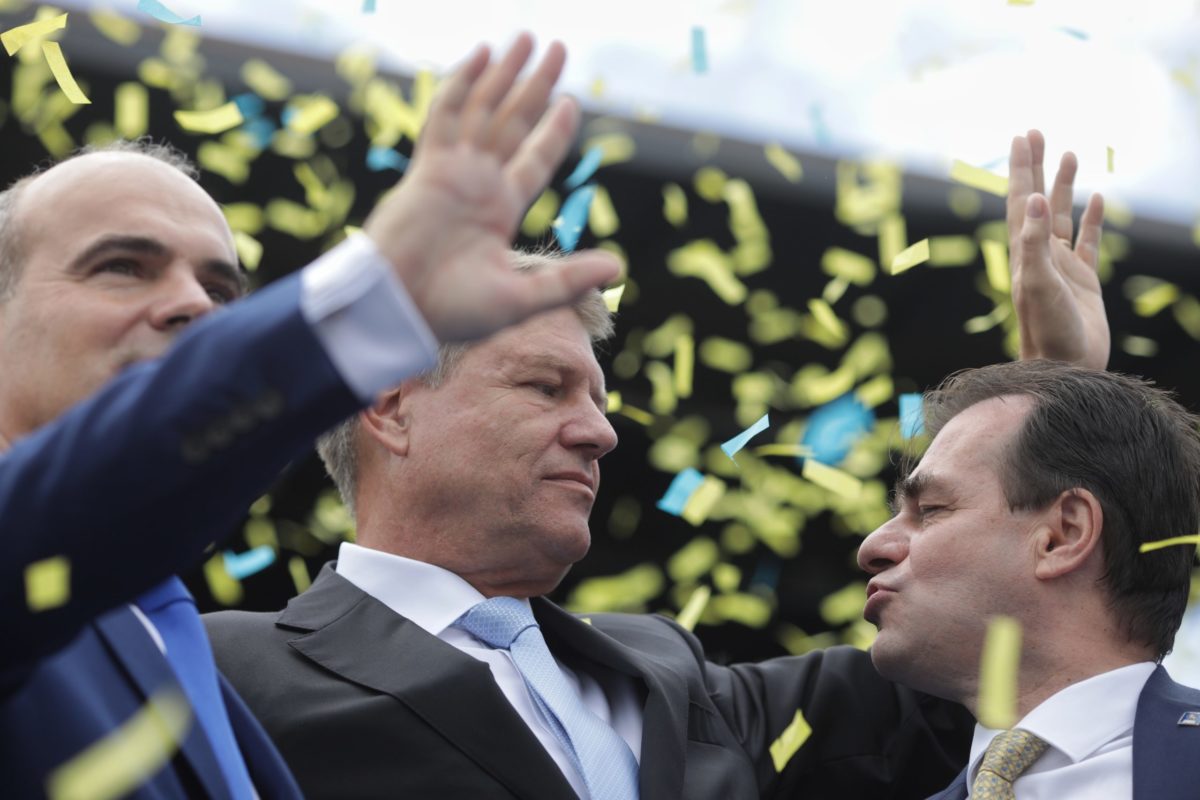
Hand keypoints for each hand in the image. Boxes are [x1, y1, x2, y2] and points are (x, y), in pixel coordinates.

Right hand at [364, 34, 618, 342]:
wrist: (398, 309)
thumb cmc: (453, 312)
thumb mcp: (522, 299)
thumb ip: (568, 279)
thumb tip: (619, 268)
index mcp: (500, 210)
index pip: (534, 158)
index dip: (553, 130)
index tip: (569, 101)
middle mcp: (478, 184)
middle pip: (514, 122)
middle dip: (535, 85)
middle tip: (557, 46)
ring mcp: (452, 172)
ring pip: (484, 110)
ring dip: (504, 73)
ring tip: (526, 38)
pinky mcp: (428, 168)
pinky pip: (447, 117)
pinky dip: (462, 85)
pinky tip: (481, 55)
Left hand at [1007, 129, 1108, 368]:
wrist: (1064, 368)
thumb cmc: (1048, 331)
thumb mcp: (1039, 284)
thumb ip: (1034, 243)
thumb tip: (1036, 199)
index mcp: (1025, 252)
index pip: (1022, 199)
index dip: (1022, 168)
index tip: (1022, 137)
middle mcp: (1040, 254)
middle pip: (1038, 199)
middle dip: (1036, 166)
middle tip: (1035, 132)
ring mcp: (1062, 266)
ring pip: (1063, 215)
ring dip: (1064, 185)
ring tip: (1068, 154)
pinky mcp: (1083, 281)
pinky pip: (1087, 241)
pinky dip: (1091, 218)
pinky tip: (1097, 198)